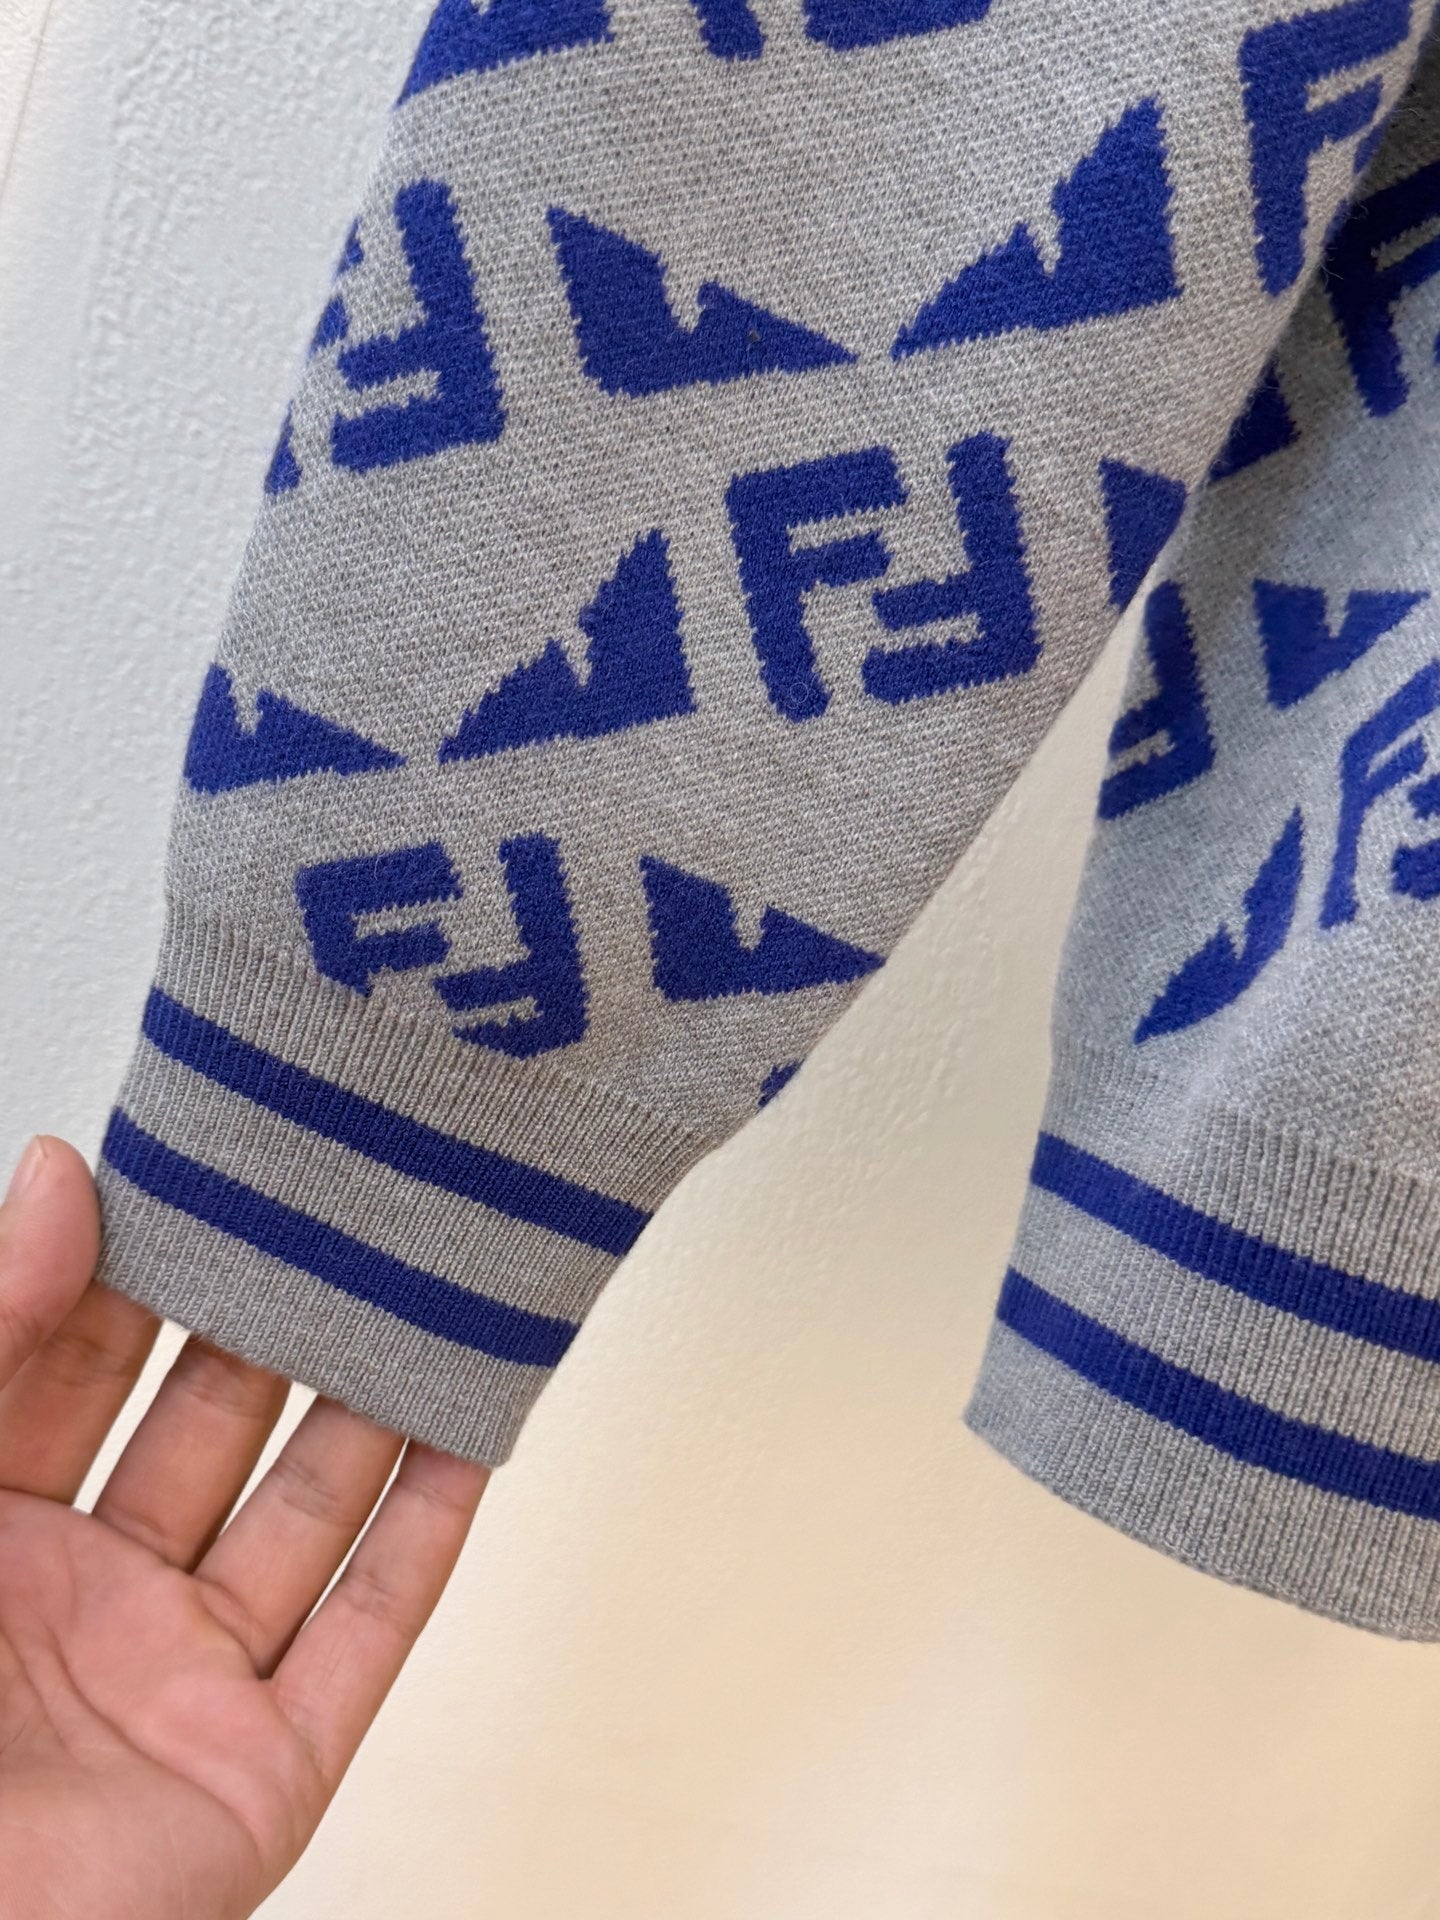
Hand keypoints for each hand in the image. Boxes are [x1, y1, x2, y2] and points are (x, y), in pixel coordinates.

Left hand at [0, 1137, 488, 1919]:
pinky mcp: (262, 1777)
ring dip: (374, 1403)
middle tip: (346, 1205)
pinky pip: (368, 1631)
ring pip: (307, 1513)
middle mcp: (86, 1603)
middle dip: (279, 1319)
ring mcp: (182, 1687)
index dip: (146, 1267)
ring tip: (430, 1284)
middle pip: (212, 1428)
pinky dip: (430, 1529)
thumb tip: (55, 1174)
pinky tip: (469, 1429)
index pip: (81, 1364)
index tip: (221, 1168)